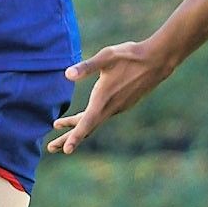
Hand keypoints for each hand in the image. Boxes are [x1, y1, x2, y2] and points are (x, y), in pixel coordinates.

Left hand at [45, 38, 172, 154]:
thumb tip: (67, 75)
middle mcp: (111, 107)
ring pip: (93, 122)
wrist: (157, 61)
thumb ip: (86, 67)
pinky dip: (87, 120)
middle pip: (86, 128)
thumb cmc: (130, 56)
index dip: (75, 136)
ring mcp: (118, 107)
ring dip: (76, 128)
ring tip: (58, 127)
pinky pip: (101, 116)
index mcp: (104, 99)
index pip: (87, 122)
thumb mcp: (106, 57)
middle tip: (51, 148)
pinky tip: (82, 116)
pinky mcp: (122, 103)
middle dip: (68, 139)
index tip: (67, 150)